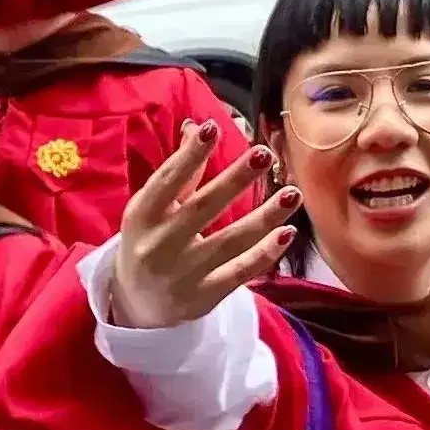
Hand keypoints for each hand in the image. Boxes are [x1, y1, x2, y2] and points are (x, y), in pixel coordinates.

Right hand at [104, 121, 296, 330]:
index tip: (212, 128)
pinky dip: (264, 253)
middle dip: (235, 180)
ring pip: (230, 242)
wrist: (137, 303)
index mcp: (142, 216)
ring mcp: (184, 273)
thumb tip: (196, 126)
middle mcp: (160, 245)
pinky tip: (287, 232)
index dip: (189, 155)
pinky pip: (240, 272)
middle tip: (264, 154)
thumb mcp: (152, 207)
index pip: (167, 181)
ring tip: (292, 193)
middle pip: (203, 208)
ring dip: (264, 217)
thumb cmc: (149, 240)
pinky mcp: (205, 296)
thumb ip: (178, 172)